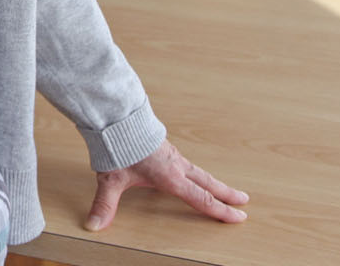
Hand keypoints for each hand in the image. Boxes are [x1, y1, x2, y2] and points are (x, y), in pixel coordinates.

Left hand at [85, 140, 247, 230]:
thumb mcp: (111, 178)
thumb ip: (105, 204)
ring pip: (198, 171)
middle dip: (226, 194)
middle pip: (207, 183)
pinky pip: (186, 162)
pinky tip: (192, 172)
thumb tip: (94, 225)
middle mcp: (176, 165)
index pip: (200, 198)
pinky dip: (196, 171)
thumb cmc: (117, 144)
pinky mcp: (164, 146)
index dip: (220, 210)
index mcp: (170, 176)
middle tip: (245, 202)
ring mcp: (172, 154)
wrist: (117, 114)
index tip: (238, 217)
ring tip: (224, 189)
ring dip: (213, 181)